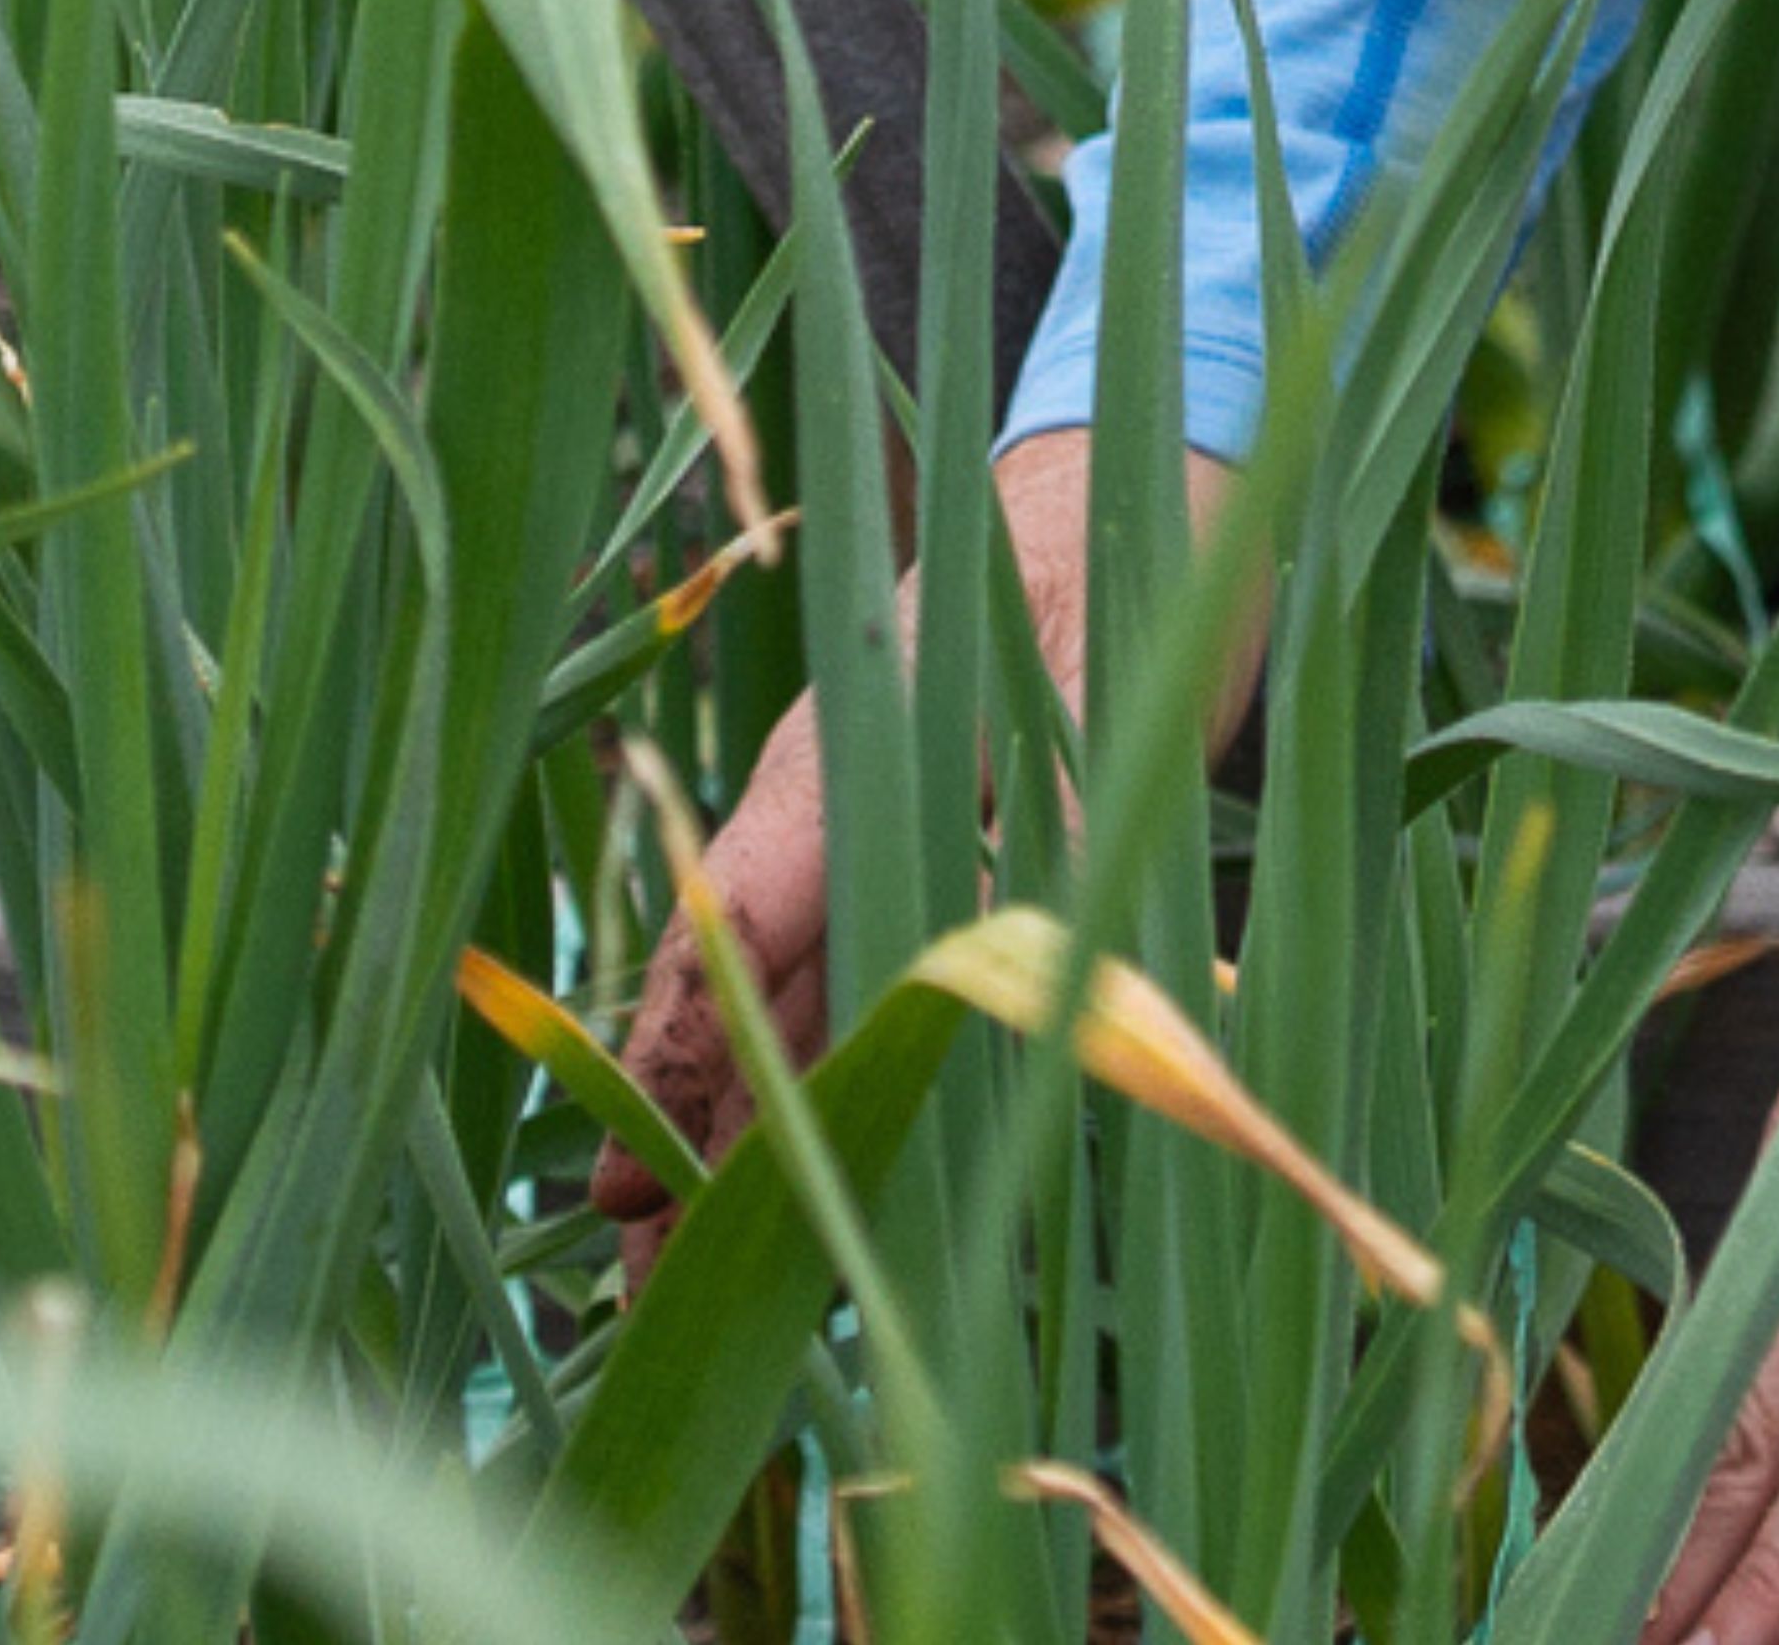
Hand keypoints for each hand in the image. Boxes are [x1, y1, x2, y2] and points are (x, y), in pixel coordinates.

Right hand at [605, 431, 1202, 1228]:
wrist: (1153, 481)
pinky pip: (853, 980)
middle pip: (738, 1001)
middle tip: (634, 1296)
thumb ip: (1051, 838)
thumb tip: (1006, 978)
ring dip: (748, 1133)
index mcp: (835, 768)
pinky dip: (824, 1076)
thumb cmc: (1125, 577)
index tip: (625, 1190)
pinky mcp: (926, 848)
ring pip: (787, 1006)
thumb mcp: (1101, 703)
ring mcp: (866, 831)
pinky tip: (811, 1171)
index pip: (725, 938)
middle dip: (686, 1146)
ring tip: (694, 1272)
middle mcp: (827, 810)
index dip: (673, 1070)